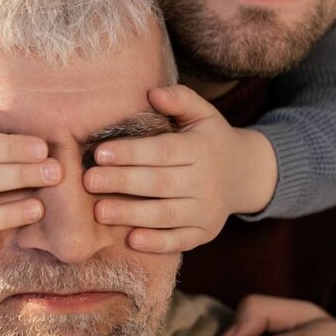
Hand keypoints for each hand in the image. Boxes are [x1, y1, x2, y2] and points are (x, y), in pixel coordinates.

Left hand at [84, 85, 278, 252]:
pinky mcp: (204, 234)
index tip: (99, 153)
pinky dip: (157, 243)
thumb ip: (180, 99)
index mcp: (202, 149)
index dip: (132, 153)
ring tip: (99, 211)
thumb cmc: (210, 139)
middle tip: (89, 181)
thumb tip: (153, 93)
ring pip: (166, 215)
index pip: (164, 151)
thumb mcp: (203, 114)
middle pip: (160, 184)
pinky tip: (131, 240)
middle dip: (123, 182)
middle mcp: (206, 182)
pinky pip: (179, 241)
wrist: (246, 174)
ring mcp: (206, 211)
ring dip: (132, 214)